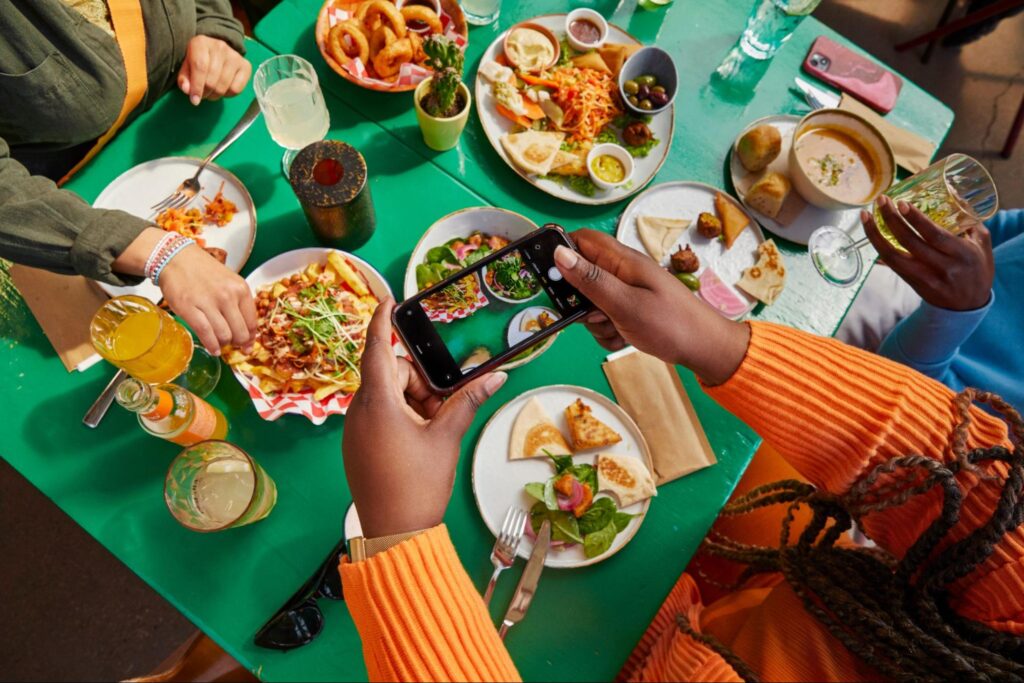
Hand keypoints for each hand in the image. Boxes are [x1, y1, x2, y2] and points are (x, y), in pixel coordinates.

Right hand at [158, 244, 256, 353]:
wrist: (176, 258)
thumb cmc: (202, 270)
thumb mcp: (229, 281)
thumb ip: (238, 302)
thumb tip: (246, 330)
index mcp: (240, 289)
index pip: (252, 322)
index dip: (250, 338)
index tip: (247, 345)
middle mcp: (227, 296)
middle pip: (240, 333)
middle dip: (237, 343)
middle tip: (232, 344)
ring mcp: (208, 303)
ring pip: (224, 336)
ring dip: (223, 344)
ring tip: (220, 344)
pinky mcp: (189, 308)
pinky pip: (206, 334)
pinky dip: (211, 346)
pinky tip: (213, 348)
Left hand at [177, 35, 251, 105]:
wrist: (216, 51)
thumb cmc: (199, 60)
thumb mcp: (187, 66)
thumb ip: (184, 79)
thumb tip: (187, 90)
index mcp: (201, 43)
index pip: (200, 67)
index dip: (197, 86)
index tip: (194, 100)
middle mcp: (220, 47)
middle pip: (212, 79)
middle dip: (205, 93)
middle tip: (202, 95)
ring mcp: (234, 56)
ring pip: (224, 86)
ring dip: (215, 95)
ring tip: (211, 92)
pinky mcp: (245, 66)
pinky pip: (236, 89)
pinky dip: (228, 94)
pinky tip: (223, 89)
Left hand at [343, 299, 507, 537]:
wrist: (395, 533)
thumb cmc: (417, 486)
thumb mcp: (447, 437)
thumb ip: (468, 401)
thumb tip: (494, 377)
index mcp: (377, 403)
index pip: (376, 348)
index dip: (382, 321)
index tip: (389, 300)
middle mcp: (359, 411)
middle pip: (389, 373)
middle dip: (418, 382)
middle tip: (442, 407)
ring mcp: (355, 430)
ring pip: (386, 395)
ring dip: (412, 401)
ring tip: (433, 429)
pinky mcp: (357, 445)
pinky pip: (378, 415)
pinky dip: (401, 416)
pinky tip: (420, 439)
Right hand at [553, 229, 749, 385]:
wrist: (705, 349)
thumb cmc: (672, 324)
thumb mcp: (625, 303)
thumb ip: (591, 279)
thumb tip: (559, 254)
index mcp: (623, 261)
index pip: (582, 240)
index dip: (562, 252)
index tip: (549, 275)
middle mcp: (623, 273)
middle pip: (582, 276)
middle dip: (579, 300)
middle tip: (594, 315)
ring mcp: (627, 293)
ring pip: (591, 303)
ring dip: (595, 322)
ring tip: (615, 329)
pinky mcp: (630, 312)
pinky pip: (605, 320)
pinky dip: (609, 332)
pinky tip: (624, 339)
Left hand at [863, 195, 993, 310]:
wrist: (969, 306)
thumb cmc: (978, 268)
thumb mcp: (981, 244)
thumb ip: (969, 221)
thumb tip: (953, 193)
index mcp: (963, 254)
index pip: (935, 236)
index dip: (916, 220)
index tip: (901, 203)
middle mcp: (943, 268)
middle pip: (910, 243)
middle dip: (891, 219)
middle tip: (881, 201)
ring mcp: (926, 278)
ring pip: (893, 257)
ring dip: (875, 235)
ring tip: (866, 216)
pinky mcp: (913, 284)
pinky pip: (892, 266)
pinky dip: (879, 249)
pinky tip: (870, 234)